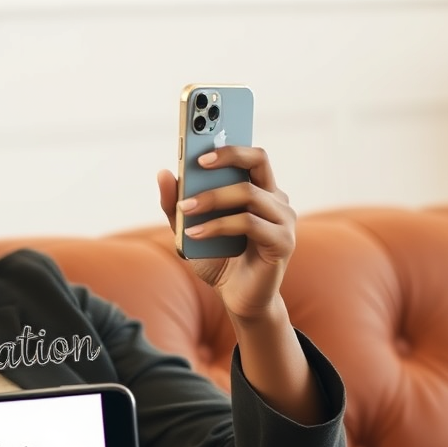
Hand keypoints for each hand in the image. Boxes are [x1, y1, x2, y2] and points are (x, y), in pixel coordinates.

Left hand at [157, 146, 295, 321]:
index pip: (249, 156)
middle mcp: (276, 199)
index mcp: (258, 190)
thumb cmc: (219, 261)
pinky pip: (249, 223)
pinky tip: (196, 233)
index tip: (198, 148)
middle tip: (197, 164)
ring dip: (213, 198)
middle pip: (258, 160)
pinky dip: (218, 225)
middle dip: (228, 156)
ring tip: (185, 208)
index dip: (227, 147)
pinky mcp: (283, 242)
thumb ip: (176, 205)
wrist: (238, 299)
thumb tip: (164, 173)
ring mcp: (283, 219)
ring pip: (248, 193)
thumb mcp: (189, 231)